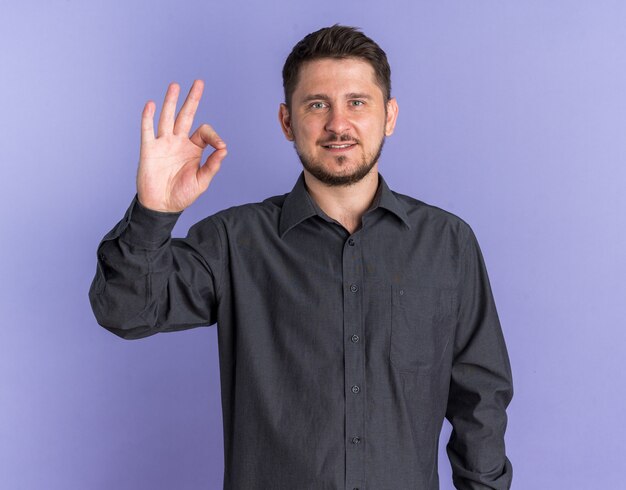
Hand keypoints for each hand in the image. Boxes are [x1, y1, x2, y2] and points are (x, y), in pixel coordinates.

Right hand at [136, 80, 226, 211]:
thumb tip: (225, 149)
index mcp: (193, 149)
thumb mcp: (202, 181)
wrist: (162, 206)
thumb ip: (213, 165)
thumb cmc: (182, 194)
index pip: (204, 132)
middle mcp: (178, 142)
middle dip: (192, 99)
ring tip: (175, 85)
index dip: (214, 136)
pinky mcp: (149, 150)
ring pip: (167, 118)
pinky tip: (151, 105)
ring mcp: (163, 144)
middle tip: (199, 82)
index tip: (220, 146)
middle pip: (186, 115)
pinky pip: (147, 131)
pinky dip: (148, 118)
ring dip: (171, 102)